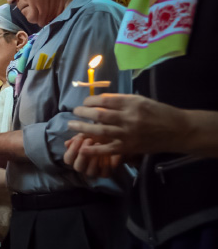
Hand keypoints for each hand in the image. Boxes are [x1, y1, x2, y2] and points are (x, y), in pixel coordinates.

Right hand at [63, 133, 120, 177]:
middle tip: (89, 141)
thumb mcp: (85, 135)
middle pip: (77, 167)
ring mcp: (94, 172)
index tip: (79, 138)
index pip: (68, 159)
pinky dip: (105, 163)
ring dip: (94, 159)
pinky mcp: (105, 174)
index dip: (72, 150)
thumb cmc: (95, 137)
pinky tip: (107, 153)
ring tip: (98, 145)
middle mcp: (83, 167)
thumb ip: (76, 139)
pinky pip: (104, 173)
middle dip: (83, 155)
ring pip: (90, 172)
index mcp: (75, 159)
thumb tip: (67, 143)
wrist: (113, 140)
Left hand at [68, 94, 187, 155]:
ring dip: (82, 128)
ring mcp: (128, 134)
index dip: (90, 100)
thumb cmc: (158, 112)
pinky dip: (94, 149)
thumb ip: (121, 100)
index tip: (84, 102)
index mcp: (132, 103)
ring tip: (71, 125)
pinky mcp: (129, 147)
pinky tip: (82, 146)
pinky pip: (108, 149)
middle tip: (74, 111)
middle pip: (99, 115)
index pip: (105, 100)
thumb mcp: (141, 100)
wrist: (178, 130)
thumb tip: (99, 100)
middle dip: (82, 113)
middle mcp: (129, 118)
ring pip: (100, 131)